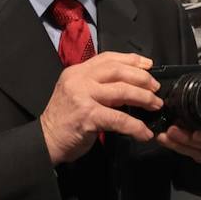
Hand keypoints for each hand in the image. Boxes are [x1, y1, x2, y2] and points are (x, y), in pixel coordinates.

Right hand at [41, 52, 162, 163]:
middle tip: (155, 88)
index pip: (108, 58)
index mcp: (77, 72)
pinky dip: (135, 126)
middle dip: (142, 78)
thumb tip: (130, 84)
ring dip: (143, 98)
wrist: (45, 141)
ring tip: (155, 105)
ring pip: (122, 91)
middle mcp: (79, 80)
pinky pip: (118, 118)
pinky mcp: (87, 116)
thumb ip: (99, 85)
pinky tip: (144, 133)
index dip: (131, 60)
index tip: (149, 65)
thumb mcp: (78, 93)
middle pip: (118, 71)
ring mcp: (82, 97)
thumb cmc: (64, 120)